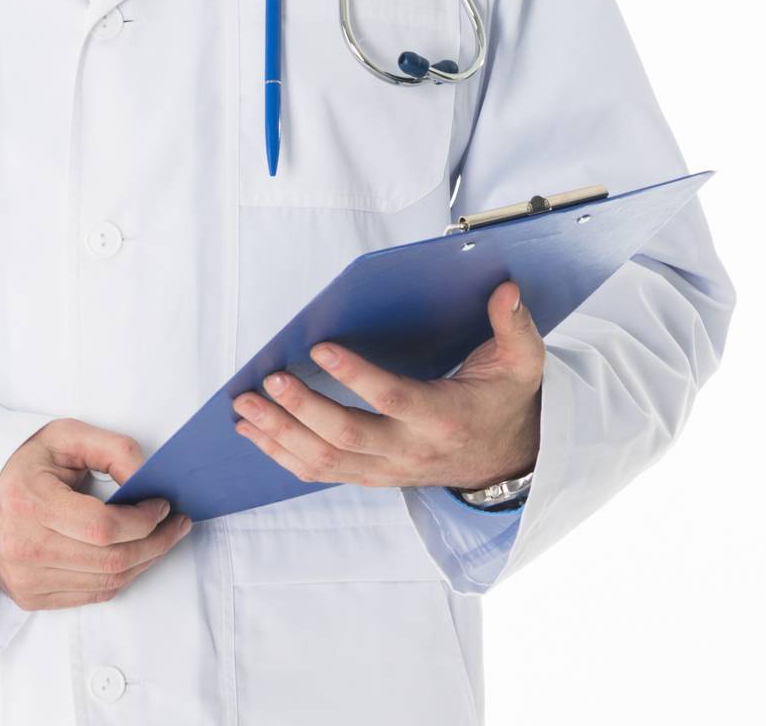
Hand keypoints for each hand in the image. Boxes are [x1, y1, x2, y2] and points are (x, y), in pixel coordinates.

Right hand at [0, 418, 193, 611]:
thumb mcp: (64, 436)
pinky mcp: (30, 597)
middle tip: (176, 525)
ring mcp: (26, 579)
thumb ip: (111, 449)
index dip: (142, 521)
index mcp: (29, 503)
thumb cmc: (22, 462)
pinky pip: (91, 595)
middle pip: (111, 561)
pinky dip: (119, 576)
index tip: (162, 505)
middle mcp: (25, 548)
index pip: (103, 528)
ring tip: (161, 538)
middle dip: (155, 544)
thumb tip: (147, 479)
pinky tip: (132, 555)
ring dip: (144, 562)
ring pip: (106, 583)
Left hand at [232, 280, 543, 491]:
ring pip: (325, 461)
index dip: (355, 376)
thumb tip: (506, 289)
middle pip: (347, 436)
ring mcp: (387, 469)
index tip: (320, 347)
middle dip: (301, 410)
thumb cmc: (503, 401)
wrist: (506, 460)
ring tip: (244, 407)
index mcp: (443, 416)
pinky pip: (321, 473)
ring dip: (279, 435)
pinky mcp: (371, 475)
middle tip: (267, 381)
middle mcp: (410, 449)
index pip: (392, 398)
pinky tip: (255, 432)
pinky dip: (283, 454)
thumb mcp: (521, 363)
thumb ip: (513, 326)